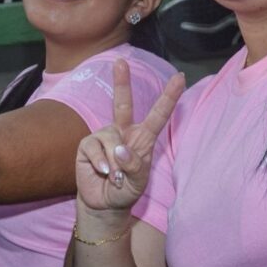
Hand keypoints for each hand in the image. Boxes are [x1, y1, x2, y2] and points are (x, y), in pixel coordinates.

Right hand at [75, 60, 184, 212]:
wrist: (104, 204)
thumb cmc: (126, 190)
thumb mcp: (137, 182)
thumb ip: (133, 166)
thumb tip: (119, 149)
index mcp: (142, 138)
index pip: (158, 115)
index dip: (169, 96)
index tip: (180, 77)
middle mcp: (123, 132)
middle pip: (123, 104)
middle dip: (121, 82)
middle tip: (120, 61)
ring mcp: (104, 137)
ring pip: (110, 138)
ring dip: (114, 163)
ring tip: (115, 177)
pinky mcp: (87, 145)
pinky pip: (94, 148)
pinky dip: (100, 162)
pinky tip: (102, 172)